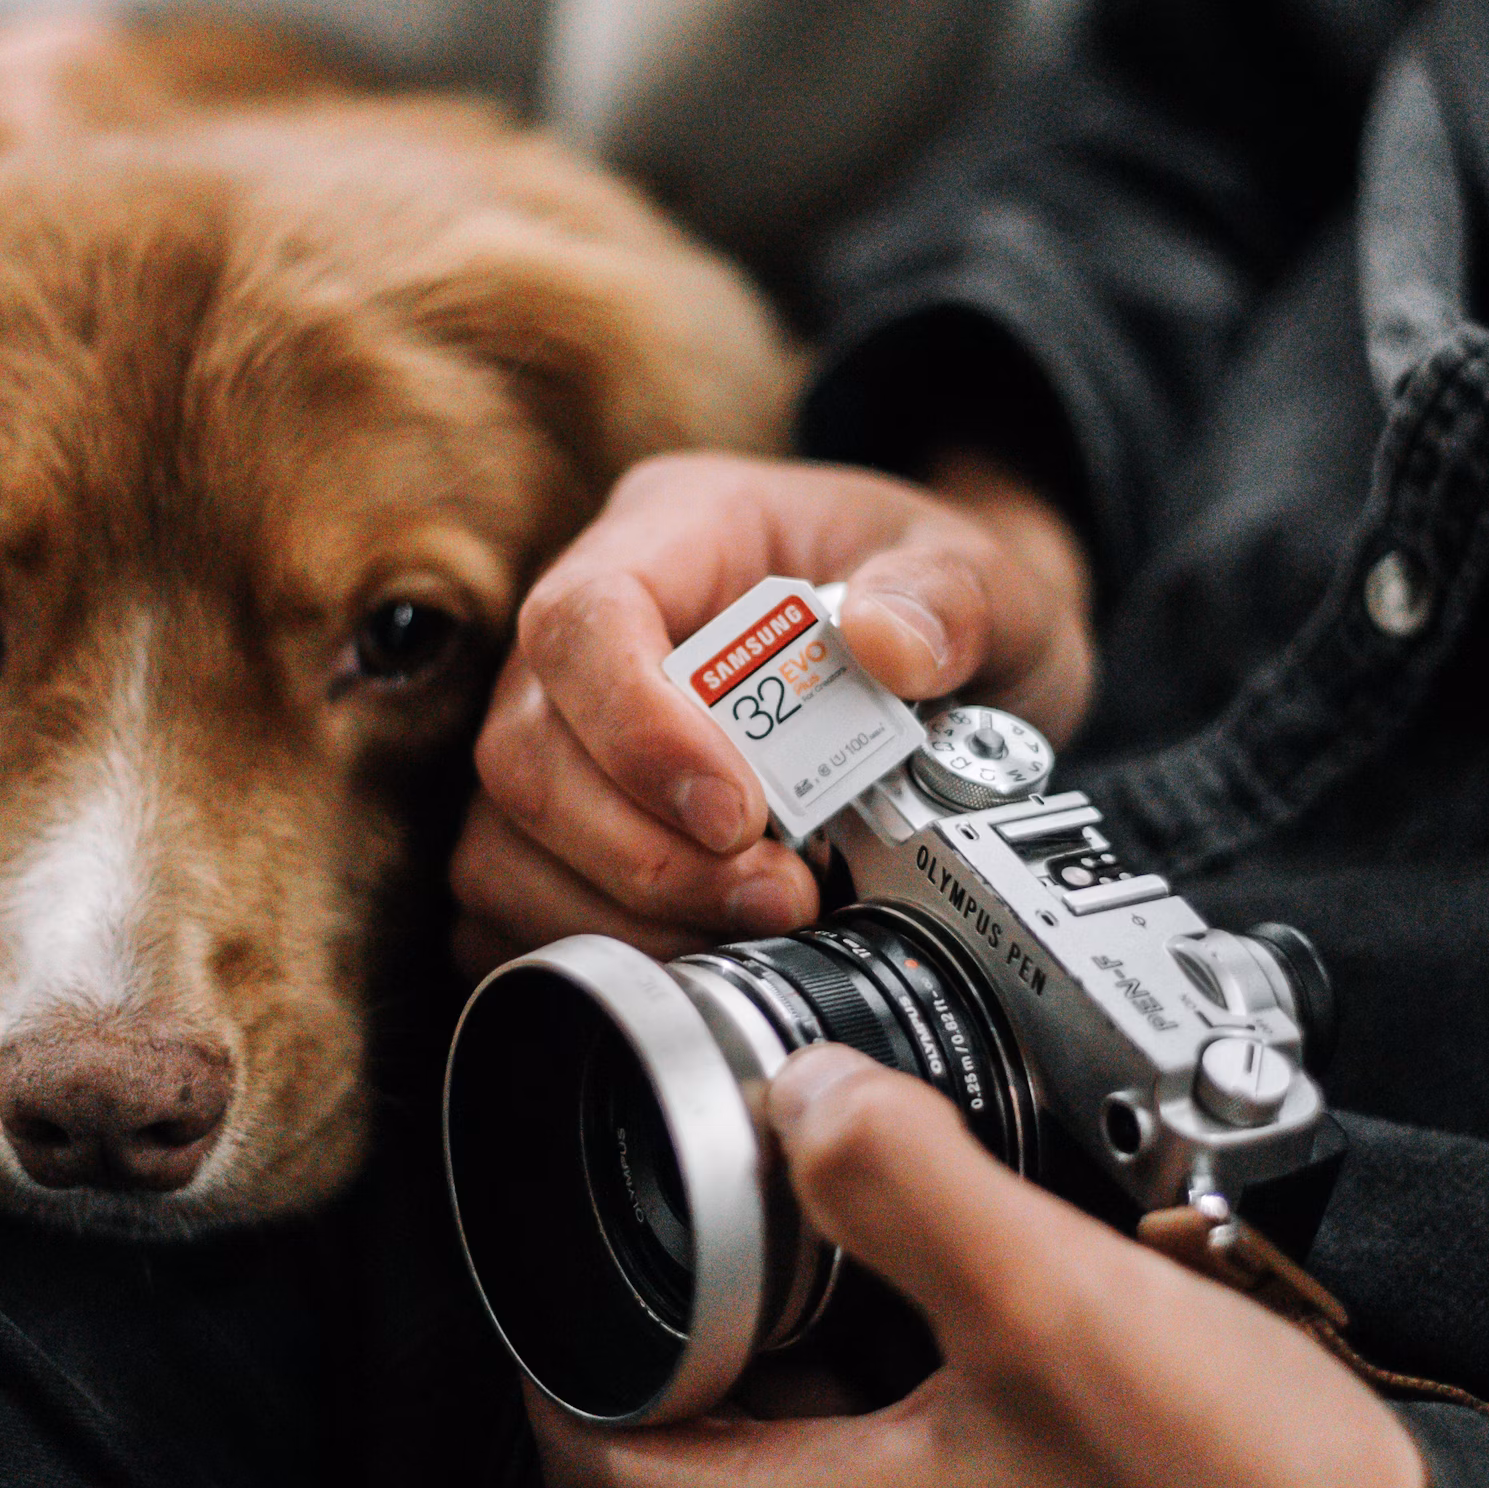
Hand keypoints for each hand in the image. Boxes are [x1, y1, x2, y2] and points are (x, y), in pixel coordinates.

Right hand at [450, 451, 1092, 971]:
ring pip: (505, 837)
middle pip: (527, 748)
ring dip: (618, 911)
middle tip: (777, 897)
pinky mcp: (565, 820)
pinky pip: (517, 901)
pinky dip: (598, 945)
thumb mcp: (983, 575)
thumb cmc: (939, 602)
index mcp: (676, 530)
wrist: (955, 659)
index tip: (737, 815)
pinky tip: (698, 957)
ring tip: (754, 930)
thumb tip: (891, 643)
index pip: (582, 618)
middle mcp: (592, 626)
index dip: (633, 729)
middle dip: (640, 851)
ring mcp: (564, 727)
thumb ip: (951, 598)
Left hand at [533, 1043, 1436, 1487]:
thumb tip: (802, 1091)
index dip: (552, 1338)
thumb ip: (905, 1179)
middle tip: (712, 1178)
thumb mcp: (1051, 1304)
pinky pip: (904, 1455)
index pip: (589, 1458)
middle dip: (683, 1308)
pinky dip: (896, 1363)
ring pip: (801, 1442)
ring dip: (795, 1327)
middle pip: (689, 1441)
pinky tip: (968, 1281)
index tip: (574, 1220)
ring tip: (836, 1201)